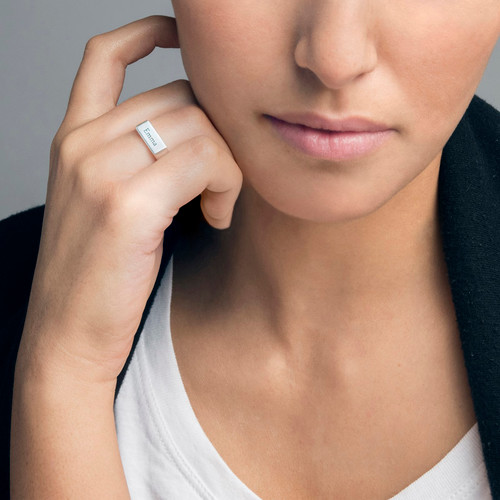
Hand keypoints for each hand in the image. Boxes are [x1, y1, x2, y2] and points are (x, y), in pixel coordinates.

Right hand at [17, 15, 242, 385]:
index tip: (176, 35)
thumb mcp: (110, 203)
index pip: (104, 56)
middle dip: (218, 137)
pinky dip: (224, 186)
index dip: (145, 33)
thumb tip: (200, 130)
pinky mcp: (126, 202)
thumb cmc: (101, 275)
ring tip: (217, 207)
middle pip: (182, 97)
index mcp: (75, 139)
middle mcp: (83, 143)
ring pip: (200, 125)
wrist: (70, 337)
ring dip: (226, 166)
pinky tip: (216, 217)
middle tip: (220, 186)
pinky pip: (204, 160)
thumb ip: (143, 158)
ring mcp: (100, 168)